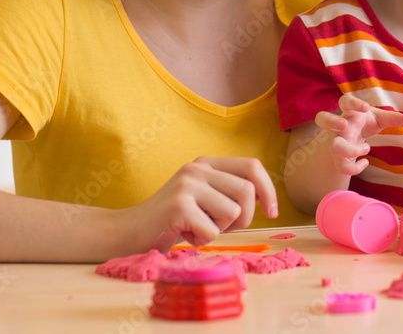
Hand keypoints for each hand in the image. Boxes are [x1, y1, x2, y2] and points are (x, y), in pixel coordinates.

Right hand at [119, 156, 278, 252]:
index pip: (252, 166)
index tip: (273, 213)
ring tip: (198, 227)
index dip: (269, 190)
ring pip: (233, 212)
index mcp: (207, 162)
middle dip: (244, 218)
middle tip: (221, 226)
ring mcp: (187, 185)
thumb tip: (268, 199)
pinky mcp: (178, 206)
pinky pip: (213, 231)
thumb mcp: (205, 197)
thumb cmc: (175, 220)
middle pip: (247, 191)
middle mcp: (197, 168)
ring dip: (220, 229)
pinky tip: (184, 234)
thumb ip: (230, 191)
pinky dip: (203, 240)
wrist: (130, 231)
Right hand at [313, 94, 402, 175]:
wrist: (354, 136)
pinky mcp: (339, 157)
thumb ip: (393, 118)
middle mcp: (339, 126)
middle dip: (331, 121)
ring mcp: (336, 141)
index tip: (365, 107)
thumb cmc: (365, 122)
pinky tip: (365, 162)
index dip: (352, 103)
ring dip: (348, 149)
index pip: (344, 101)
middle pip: (322, 118)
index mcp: (349, 111)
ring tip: (367, 147)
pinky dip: (354, 168)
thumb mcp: (379, 118)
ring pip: (332, 147)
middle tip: (344, 125)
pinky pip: (341, 166)